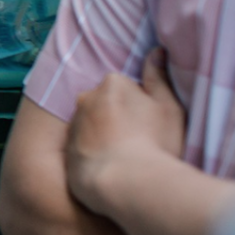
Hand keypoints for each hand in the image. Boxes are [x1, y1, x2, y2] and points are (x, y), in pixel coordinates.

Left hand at [65, 49, 186, 216]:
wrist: (125, 183)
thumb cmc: (154, 144)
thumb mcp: (169, 108)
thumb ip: (159, 78)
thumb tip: (155, 51)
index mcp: (112, 83)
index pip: (125, 89)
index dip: (141, 109)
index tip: (151, 126)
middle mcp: (85, 98)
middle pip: (106, 105)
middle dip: (118, 119)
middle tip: (139, 143)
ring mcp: (72, 124)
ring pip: (92, 126)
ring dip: (104, 137)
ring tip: (125, 160)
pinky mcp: (65, 149)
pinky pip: (82, 147)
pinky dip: (94, 155)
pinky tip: (110, 170)